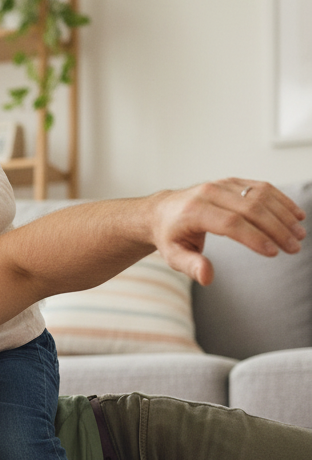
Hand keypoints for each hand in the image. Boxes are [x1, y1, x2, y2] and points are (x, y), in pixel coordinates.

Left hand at [151, 178, 304, 284]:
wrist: (162, 212)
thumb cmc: (170, 236)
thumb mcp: (173, 255)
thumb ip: (191, 266)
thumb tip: (207, 277)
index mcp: (193, 211)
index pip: (230, 223)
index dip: (254, 237)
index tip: (274, 252)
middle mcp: (209, 193)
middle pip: (250, 208)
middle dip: (276, 229)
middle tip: (294, 247)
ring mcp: (222, 184)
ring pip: (260, 195)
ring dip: (283, 214)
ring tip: (299, 234)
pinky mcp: (232, 182)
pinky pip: (261, 187)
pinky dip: (281, 201)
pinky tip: (295, 215)